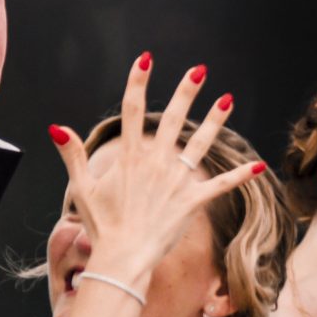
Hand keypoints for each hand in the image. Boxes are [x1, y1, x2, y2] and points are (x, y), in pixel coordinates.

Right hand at [51, 54, 264, 292]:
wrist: (123, 257)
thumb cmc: (101, 225)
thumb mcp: (82, 189)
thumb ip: (72, 155)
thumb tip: (56, 127)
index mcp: (129, 158)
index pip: (132, 110)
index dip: (137, 81)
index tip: (145, 59)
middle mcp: (156, 163)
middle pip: (172, 119)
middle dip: (186, 92)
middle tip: (199, 71)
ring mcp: (176, 181)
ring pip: (200, 144)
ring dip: (215, 120)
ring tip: (228, 99)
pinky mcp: (193, 201)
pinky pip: (221, 185)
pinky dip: (240, 175)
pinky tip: (260, 165)